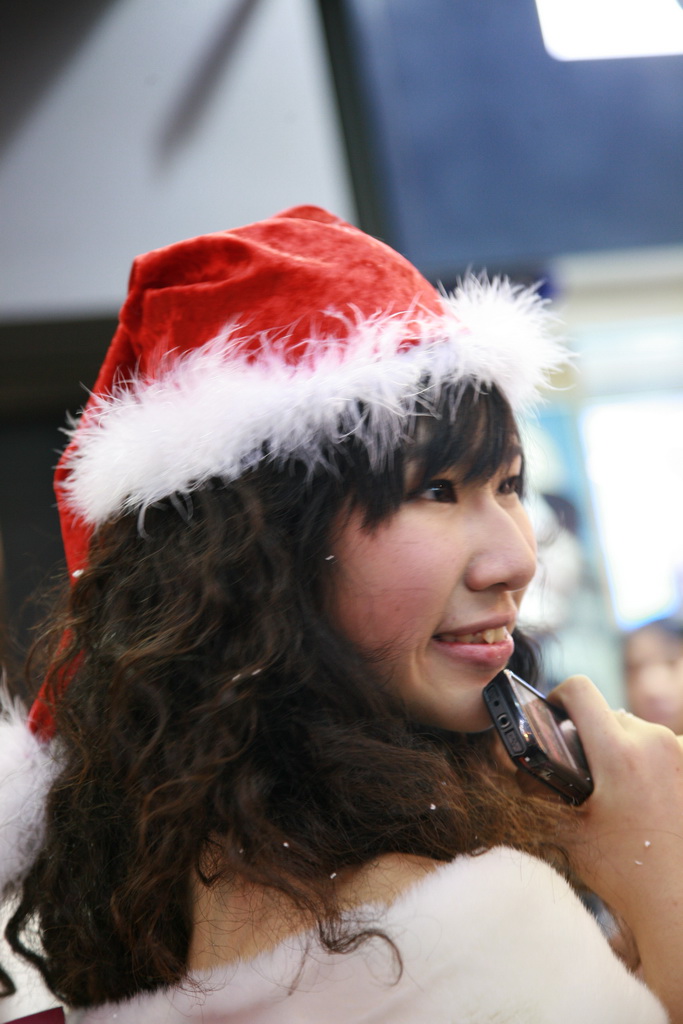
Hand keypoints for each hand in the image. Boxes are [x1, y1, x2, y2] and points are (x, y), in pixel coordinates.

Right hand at [550, 674, 682, 1020]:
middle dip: (591, 733)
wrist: (676, 902)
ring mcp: (680, 752)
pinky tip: (642, 797)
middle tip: (581, 769)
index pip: (579, 689)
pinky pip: (662, 748)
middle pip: (608, 712)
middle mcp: (654, 743)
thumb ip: (540, 791)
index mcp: (618, 753)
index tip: (551, 713)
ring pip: (637, 730)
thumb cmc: (625, 873)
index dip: (557, 696)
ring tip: (615, 790)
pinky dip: (647, 763)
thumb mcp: (568, 830)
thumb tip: (514, 767)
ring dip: (621, 748)